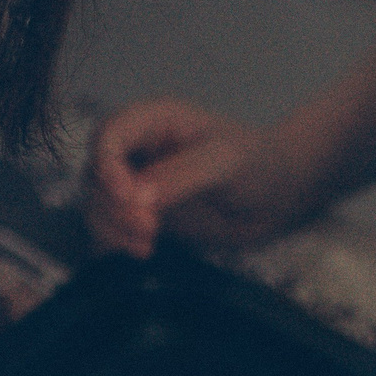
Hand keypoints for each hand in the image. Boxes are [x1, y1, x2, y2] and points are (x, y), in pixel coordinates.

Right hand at [87, 98, 324, 257]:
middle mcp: (138, 150)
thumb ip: (181, 176)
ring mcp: (137, 185)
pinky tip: (143, 253)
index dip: (108, 168)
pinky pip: (110, 230)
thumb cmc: (259, 163)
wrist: (279, 196)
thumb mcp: (224, 163)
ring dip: (112, 229)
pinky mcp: (142, 217)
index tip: (131, 200)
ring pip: (97, 206)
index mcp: (153, 121)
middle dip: (113, 206)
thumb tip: (137, 198)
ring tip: (147, 245)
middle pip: (95, 175)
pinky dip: (116, 244)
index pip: (108, 137)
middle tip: (149, 230)